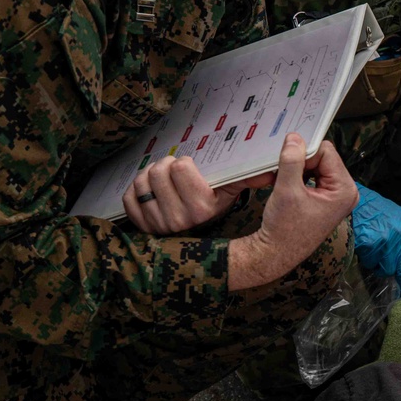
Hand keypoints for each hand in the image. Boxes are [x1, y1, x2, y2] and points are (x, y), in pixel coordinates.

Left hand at [122, 154, 270, 235]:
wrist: (199, 238)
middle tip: (173, 173)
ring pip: (142, 182)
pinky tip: (150, 194)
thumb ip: (249, 177)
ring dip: (149, 177)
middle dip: (164, 166)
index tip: (189, 170)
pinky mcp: (142, 226)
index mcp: (202, 208)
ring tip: (162, 182)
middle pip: (158, 172)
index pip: (180, 167)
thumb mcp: (230, 191)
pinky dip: (136, 191)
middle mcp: (180, 220)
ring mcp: (159, 225)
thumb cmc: (212, 205)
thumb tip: (270, 173)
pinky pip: (129, 198)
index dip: (183, 163)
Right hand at [228, 133, 357, 289]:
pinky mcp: (326, 198)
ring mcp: (336, 195)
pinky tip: (286, 183)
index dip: (305, 153)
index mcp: (345, 190)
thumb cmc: (284, 229)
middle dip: (302, 160)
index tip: (287, 161)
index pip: (327, 152)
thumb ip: (292, 161)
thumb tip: (295, 138)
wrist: (275, 253)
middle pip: (323, 157)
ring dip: (298, 167)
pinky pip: (313, 175)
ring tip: (283, 180)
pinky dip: (298, 175)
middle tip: (282, 170)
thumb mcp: (287, 190)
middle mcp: (346, 192)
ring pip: (316, 164)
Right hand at [352, 185, 400, 293]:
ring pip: (386, 269)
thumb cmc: (369, 205)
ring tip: (372, 256)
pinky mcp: (372, 245)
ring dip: (379, 266)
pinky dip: (366, 260)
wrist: (351, 196)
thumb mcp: (393, 215)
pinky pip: (370, 263)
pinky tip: (362, 249)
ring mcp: (386, 242)